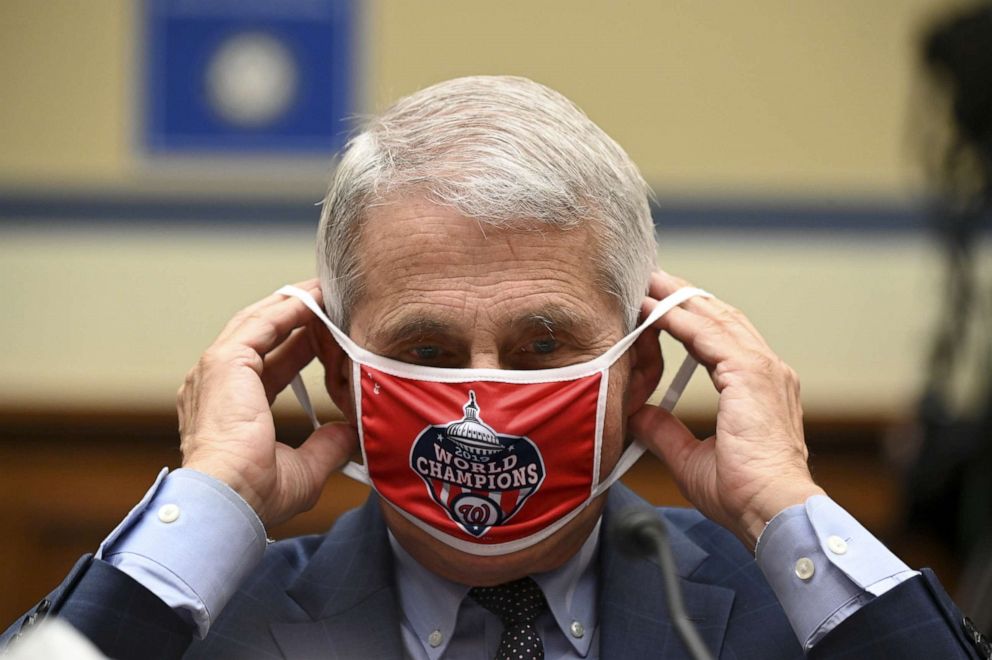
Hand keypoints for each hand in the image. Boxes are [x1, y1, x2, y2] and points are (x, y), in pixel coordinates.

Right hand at [176, 279, 357, 528]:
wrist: (229, 499)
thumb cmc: (255, 495)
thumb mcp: (304, 470)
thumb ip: (326, 447)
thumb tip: (348, 434)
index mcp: (230, 410)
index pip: (271, 368)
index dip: (300, 349)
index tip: (328, 336)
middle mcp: (217, 385)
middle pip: (262, 338)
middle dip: (297, 317)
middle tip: (330, 302)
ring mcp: (215, 370)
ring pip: (259, 322)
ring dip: (294, 304)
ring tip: (325, 290)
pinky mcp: (224, 361)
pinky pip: (262, 323)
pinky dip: (289, 309)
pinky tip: (315, 299)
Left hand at [630, 271, 823, 547]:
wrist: (771, 510)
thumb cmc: (742, 494)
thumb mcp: (691, 458)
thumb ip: (666, 432)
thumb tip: (640, 415)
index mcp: (760, 388)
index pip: (722, 340)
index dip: (691, 319)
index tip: (661, 305)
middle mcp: (768, 371)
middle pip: (721, 319)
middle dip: (684, 297)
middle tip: (652, 279)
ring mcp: (764, 369)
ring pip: (715, 319)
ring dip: (678, 298)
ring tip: (648, 282)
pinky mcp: (752, 374)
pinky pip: (707, 336)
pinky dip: (679, 319)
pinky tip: (653, 309)